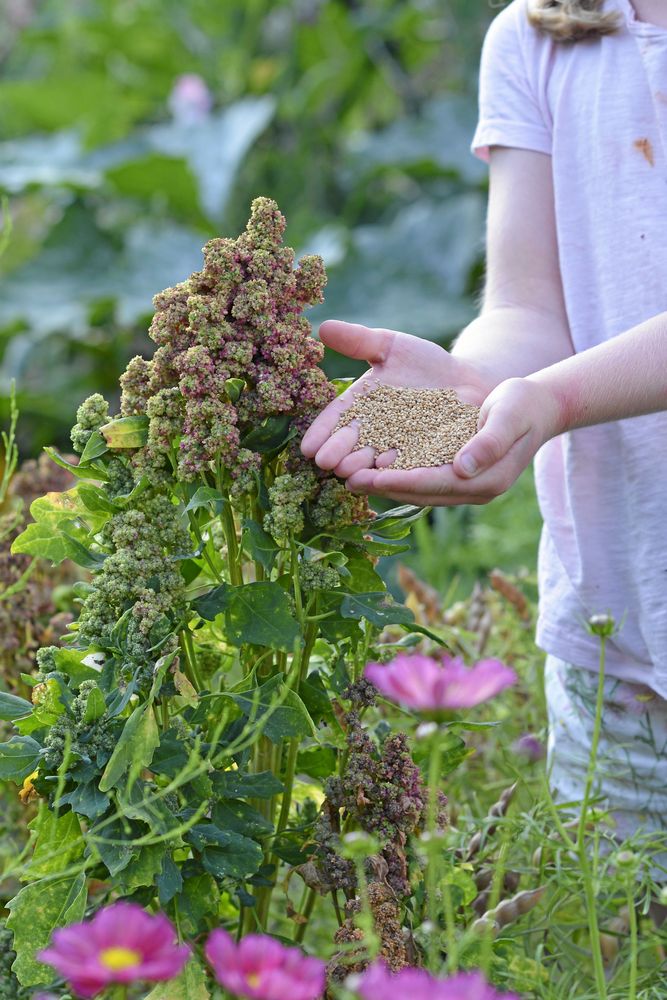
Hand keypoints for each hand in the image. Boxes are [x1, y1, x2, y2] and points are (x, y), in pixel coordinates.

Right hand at [300, 320, 495, 477]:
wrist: (467, 382)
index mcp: (360, 408)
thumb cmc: (425, 363)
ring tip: (349, 472)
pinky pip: (409, 466)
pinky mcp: (423, 459)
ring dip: (362, 468)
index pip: (335, 420)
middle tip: (325, 462)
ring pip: (376, 460)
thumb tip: (322, 327)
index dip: (322, 433)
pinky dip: (396, 471)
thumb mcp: (391, 347)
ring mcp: (398, 448)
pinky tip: (384, 474)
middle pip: (352, 444)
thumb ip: (358, 341)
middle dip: (339, 454)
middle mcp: (375, 433)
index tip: (307, 446)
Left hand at [340, 376, 562, 505]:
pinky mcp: (457, 476)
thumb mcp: (511, 414)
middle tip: (345, 479)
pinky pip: (421, 479)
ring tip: (349, 476)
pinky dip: (396, 475)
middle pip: (420, 492)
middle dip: (383, 487)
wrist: (538, 406)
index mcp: (488, 479)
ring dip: (384, 484)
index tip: (369, 477)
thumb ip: (491, 440)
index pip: (435, 484)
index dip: (400, 481)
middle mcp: (474, 489)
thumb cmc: (524, 404)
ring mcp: (466, 486)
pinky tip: (371, 465)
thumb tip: (462, 467)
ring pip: (417, 489)